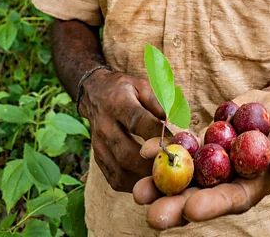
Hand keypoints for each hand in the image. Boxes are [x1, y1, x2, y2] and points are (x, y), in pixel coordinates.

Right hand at [79, 69, 165, 191]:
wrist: (95, 95)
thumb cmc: (125, 90)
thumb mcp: (142, 86)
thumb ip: (157, 101)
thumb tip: (173, 119)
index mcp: (118, 103)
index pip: (137, 121)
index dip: (155, 134)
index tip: (174, 143)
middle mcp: (105, 126)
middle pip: (126, 151)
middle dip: (149, 164)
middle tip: (170, 169)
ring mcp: (98, 145)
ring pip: (119, 170)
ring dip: (142, 178)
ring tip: (162, 180)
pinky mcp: (98, 158)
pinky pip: (114, 178)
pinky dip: (132, 185)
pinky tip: (147, 181)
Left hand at [133, 89, 269, 229]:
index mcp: (252, 186)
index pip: (231, 199)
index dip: (212, 205)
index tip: (191, 210)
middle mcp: (228, 179)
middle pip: (201, 195)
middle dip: (176, 206)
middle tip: (151, 214)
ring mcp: (213, 162)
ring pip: (185, 176)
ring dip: (162, 183)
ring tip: (138, 191)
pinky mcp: (203, 143)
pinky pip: (182, 147)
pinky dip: (165, 149)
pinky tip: (145, 151)